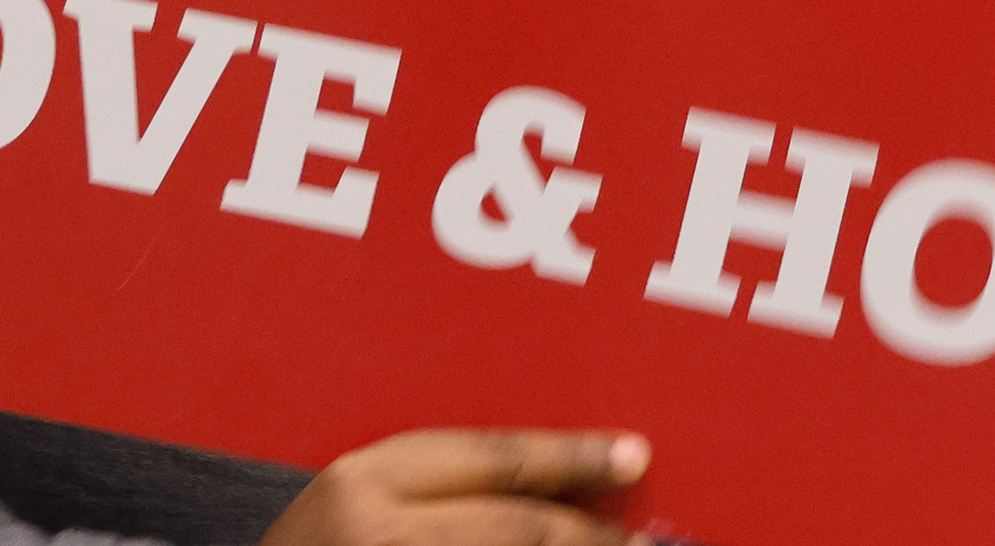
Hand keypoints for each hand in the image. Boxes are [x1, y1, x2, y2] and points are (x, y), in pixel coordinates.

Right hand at [261, 429, 648, 545]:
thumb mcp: (350, 508)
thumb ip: (428, 488)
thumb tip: (549, 486)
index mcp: (362, 482)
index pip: (492, 458)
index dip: (571, 456)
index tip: (632, 457)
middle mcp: (375, 531)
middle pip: (516, 526)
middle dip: (589, 533)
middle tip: (644, 539)